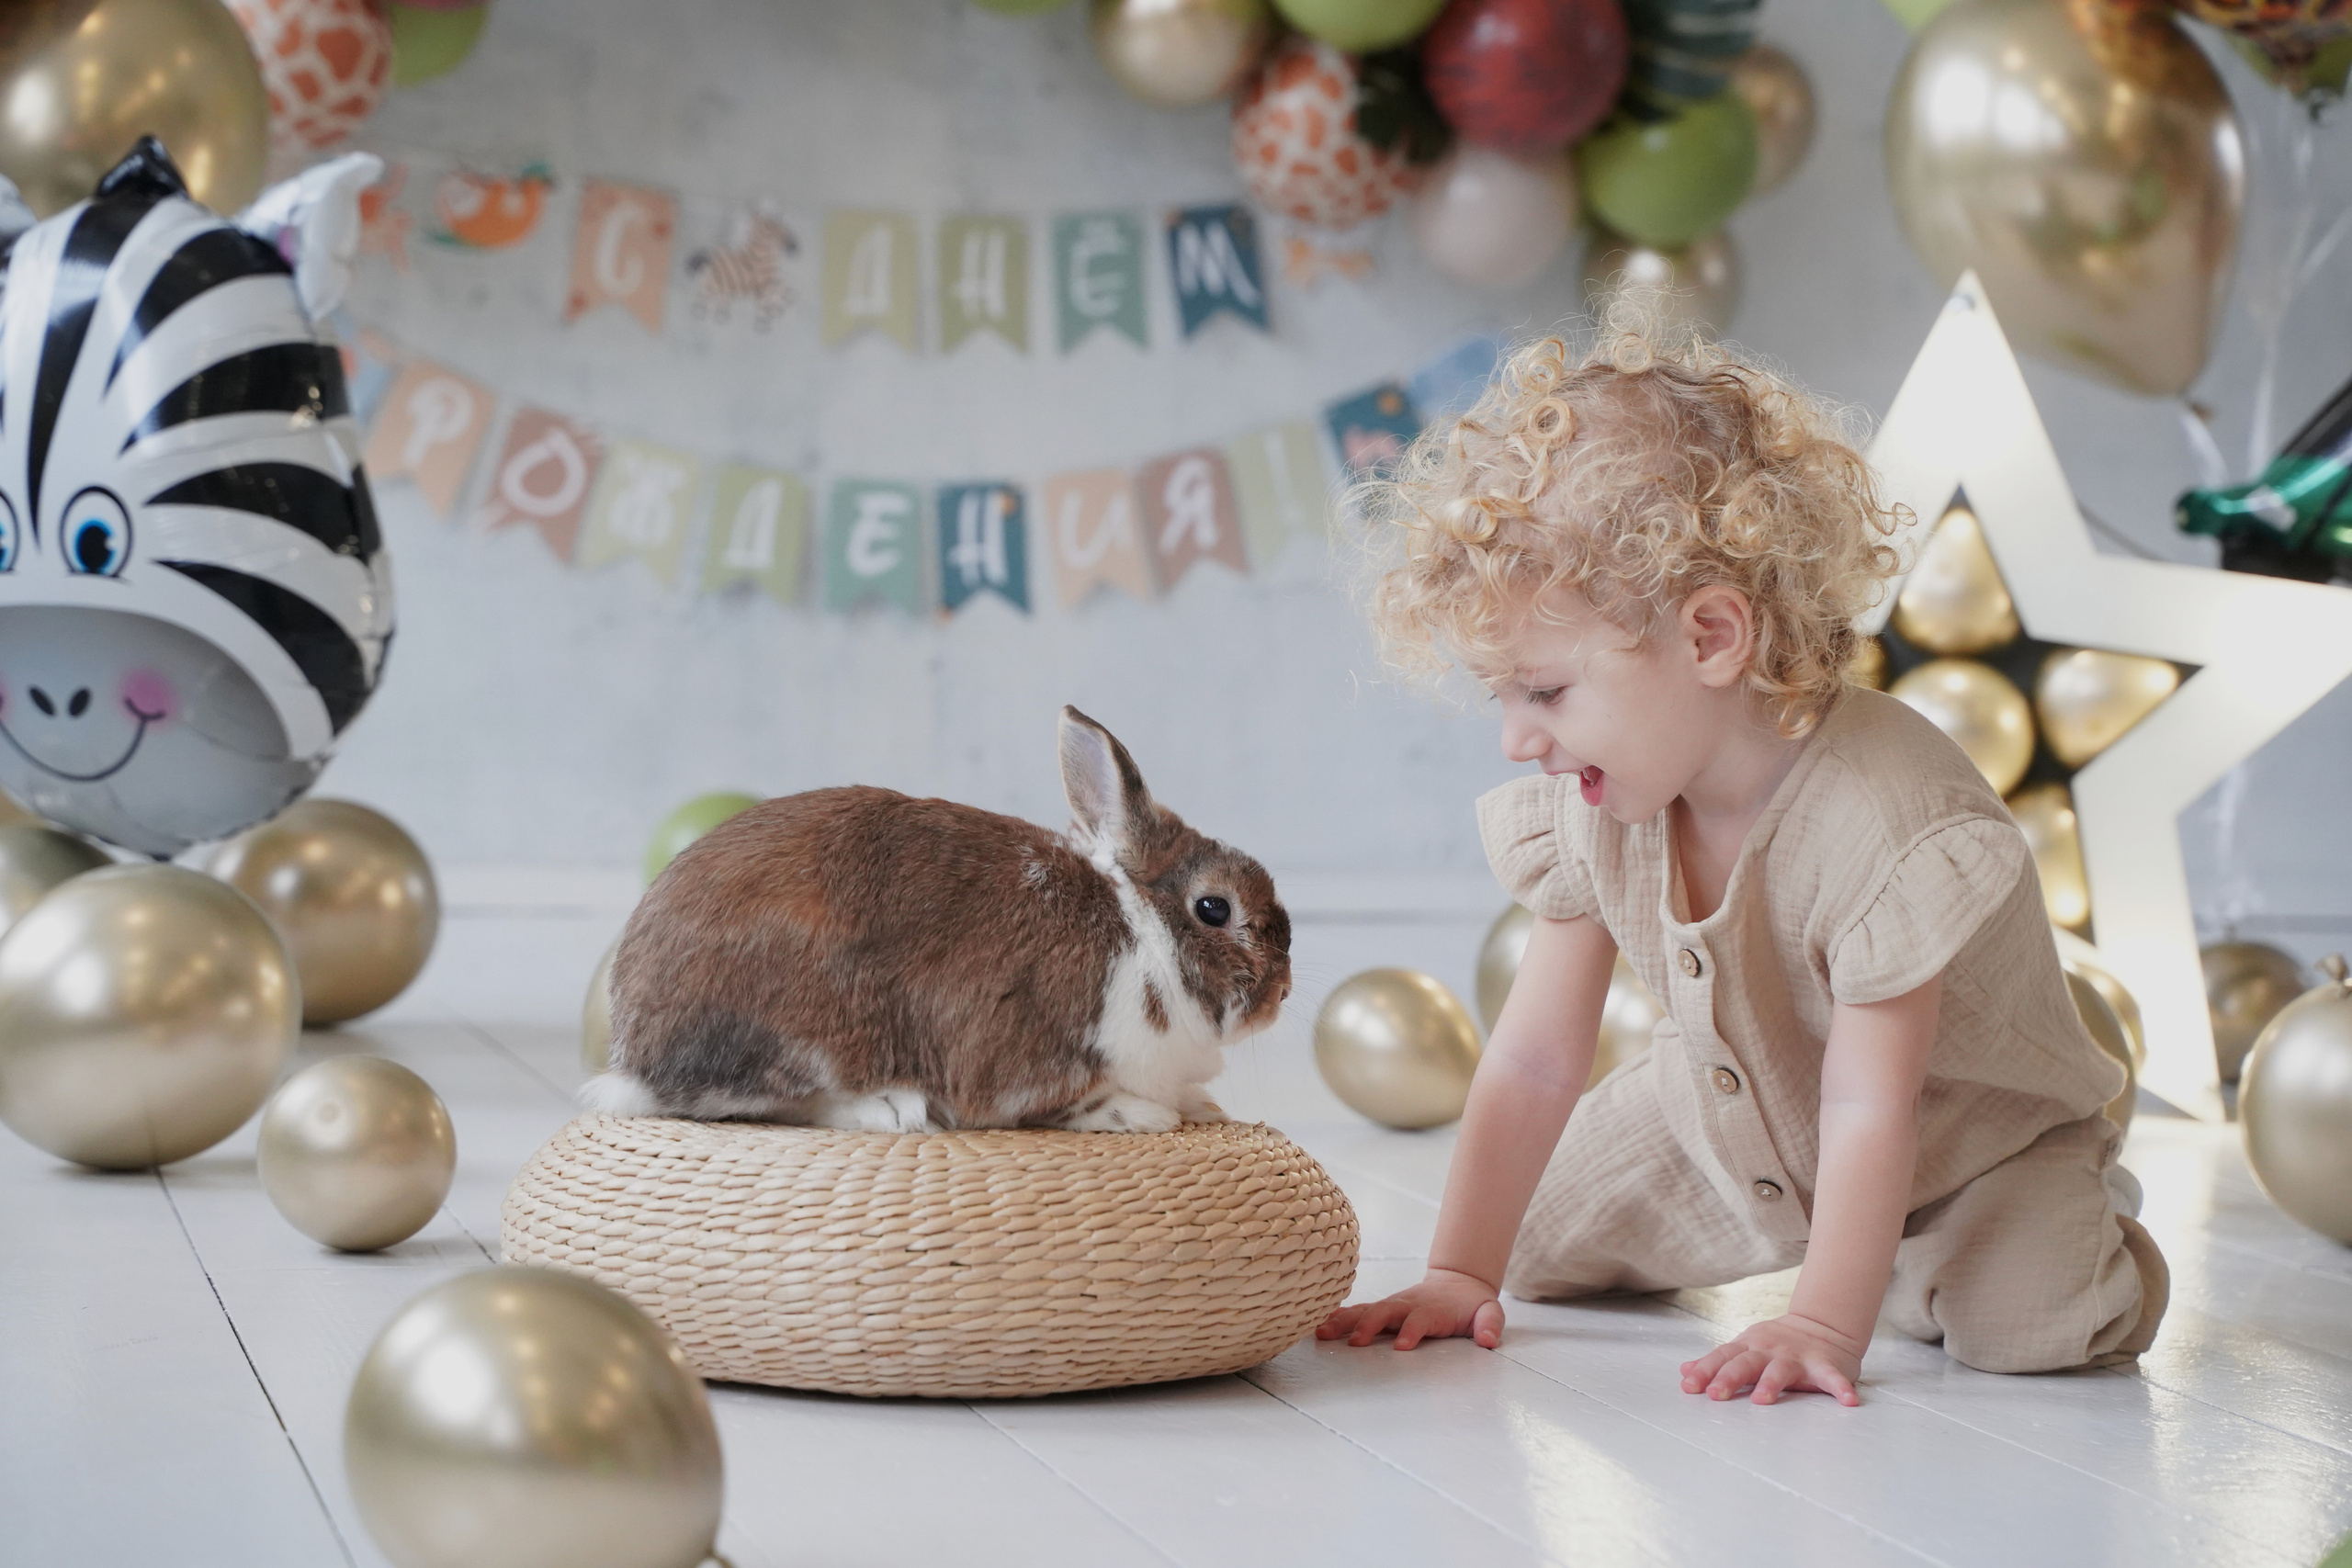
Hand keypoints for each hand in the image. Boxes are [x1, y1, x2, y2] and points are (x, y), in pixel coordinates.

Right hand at [1316, 1268, 1503, 1349]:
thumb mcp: (1491, 1312)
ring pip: (1366, 1310)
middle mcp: (1408, 1304)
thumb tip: (1489, 1340)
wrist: (1459, 1281)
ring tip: (1321, 1334)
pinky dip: (1339, 1317)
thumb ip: (1491, 1325)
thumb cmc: (1474, 1304)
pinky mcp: (1384, 1308)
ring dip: (1344, 1321)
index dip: (1412, 1331)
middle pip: (1385, 1312)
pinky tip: (1318, 1327)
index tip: (1401, 1347)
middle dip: (1369, 1326)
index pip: (1420, 1319)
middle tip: (1355, 1343)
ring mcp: (1394, 1305)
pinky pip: (1358, 1311)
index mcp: (1433, 1309)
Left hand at [1679, 1313, 1865, 1405]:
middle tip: (1715, 1394)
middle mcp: (1769, 1350)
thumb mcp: (1745, 1347)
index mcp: (1749, 1346)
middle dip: (1729, 1377)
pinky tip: (1848, 1402)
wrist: (1822, 1325)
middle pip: (1746, 1363)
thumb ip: (1717, 1361)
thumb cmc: (1777, 1344)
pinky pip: (1833, 1378)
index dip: (1704, 1371)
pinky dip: (1840, 1389)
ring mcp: (1797, 1356)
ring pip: (1781, 1370)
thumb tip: (1684, 1371)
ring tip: (1762, 1400)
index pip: (1723, 1357)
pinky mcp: (1825, 1365)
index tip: (1688, 1387)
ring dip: (1771, 1384)